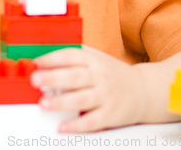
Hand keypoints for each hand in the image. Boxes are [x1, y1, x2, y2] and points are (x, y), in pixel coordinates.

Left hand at [30, 45, 147, 131]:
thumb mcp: (97, 58)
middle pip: (74, 77)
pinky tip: (62, 126)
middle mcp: (100, 77)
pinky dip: (77, 125)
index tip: (37, 62)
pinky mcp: (111, 115)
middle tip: (35, 79)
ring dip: (61, 102)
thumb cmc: (114, 74)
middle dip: (53, 78)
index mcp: (94, 61)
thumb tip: (47, 55)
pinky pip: (93, 121)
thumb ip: (76, 56)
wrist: (145, 90)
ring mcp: (106, 96)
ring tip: (43, 103)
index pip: (71, 56)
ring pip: (82, 99)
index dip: (53, 58)